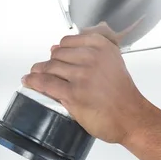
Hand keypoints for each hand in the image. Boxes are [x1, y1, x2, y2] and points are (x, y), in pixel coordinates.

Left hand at [21, 32, 155, 143]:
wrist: (132, 118)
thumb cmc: (123, 94)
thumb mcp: (112, 63)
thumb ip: (90, 53)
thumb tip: (57, 48)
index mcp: (102, 47)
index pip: (68, 41)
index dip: (59, 50)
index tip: (56, 55)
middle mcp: (92, 58)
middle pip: (57, 55)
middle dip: (50, 63)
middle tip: (47, 70)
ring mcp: (82, 76)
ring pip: (50, 68)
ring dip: (39, 72)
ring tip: (35, 75)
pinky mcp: (73, 94)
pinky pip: (46, 83)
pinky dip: (34, 82)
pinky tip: (29, 81)